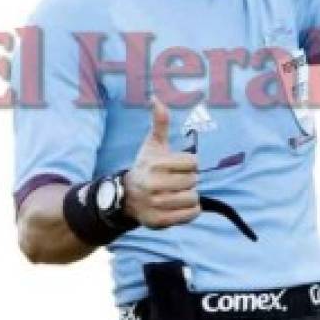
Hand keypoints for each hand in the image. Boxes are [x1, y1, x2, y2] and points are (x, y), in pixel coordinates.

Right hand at [122, 98, 200, 229]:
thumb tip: (156, 98)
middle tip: (175, 181)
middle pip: (194, 180)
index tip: (178, 166)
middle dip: (188, 180)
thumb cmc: (146, 167)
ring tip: (176, 192)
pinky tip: (179, 205)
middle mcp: (154, 185)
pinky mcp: (160, 221)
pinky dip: (190, 210)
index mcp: (155, 164)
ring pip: (193, 198)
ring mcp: (156, 204)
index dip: (189, 163)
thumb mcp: (152, 145)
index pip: (193, 162)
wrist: (126, 197)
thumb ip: (159, 122)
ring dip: (189, 195)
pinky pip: (191, 214)